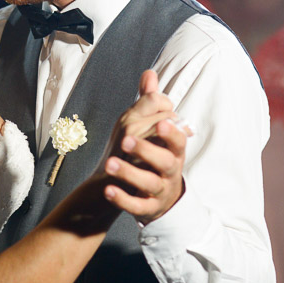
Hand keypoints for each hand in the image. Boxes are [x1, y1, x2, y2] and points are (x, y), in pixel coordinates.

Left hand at [100, 70, 190, 223]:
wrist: (155, 196)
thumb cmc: (153, 157)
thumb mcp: (153, 131)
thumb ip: (151, 104)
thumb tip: (149, 74)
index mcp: (173, 150)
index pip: (176, 140)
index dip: (170, 132)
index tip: (160, 122)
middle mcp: (169, 170)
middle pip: (165, 162)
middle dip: (147, 150)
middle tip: (126, 140)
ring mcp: (158, 191)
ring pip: (148, 184)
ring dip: (129, 173)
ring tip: (110, 163)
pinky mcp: (146, 208)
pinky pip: (136, 206)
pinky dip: (122, 199)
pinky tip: (107, 189)